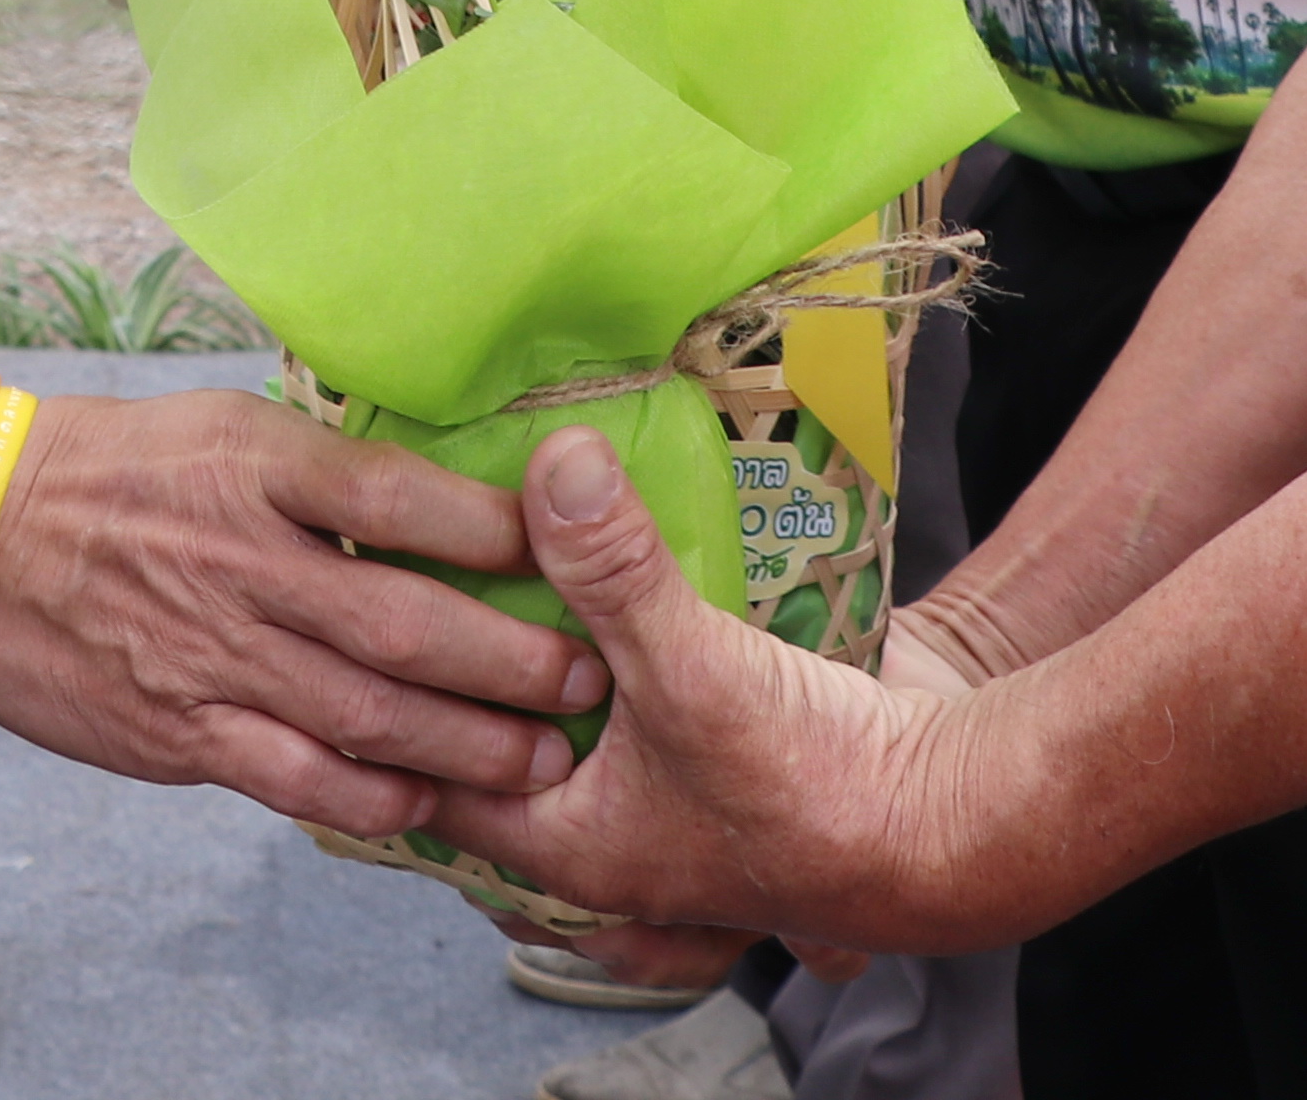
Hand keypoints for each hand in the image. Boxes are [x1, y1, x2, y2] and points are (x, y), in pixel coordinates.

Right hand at [0, 387, 609, 835]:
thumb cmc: (108, 468)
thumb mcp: (217, 426)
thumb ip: (318, 470)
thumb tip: (437, 494)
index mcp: (256, 466)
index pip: (398, 496)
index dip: (493, 530)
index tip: (564, 549)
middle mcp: (242, 558)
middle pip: (406, 624)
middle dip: (513, 662)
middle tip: (587, 679)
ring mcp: (209, 650)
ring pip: (366, 713)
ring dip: (468, 744)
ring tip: (542, 759)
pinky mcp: (176, 726)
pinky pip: (292, 776)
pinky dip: (370, 795)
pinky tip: (426, 802)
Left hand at [419, 428, 1013, 965]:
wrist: (959, 812)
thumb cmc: (814, 783)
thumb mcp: (690, 667)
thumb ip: (612, 568)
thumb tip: (549, 458)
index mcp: (567, 847)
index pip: (428, 782)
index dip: (383, 707)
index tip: (347, 620)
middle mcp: (611, 840)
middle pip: (495, 758)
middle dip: (453, 680)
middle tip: (402, 582)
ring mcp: (670, 806)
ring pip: (570, 740)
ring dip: (540, 673)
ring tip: (494, 573)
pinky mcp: (727, 756)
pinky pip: (647, 711)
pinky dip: (621, 663)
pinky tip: (610, 584)